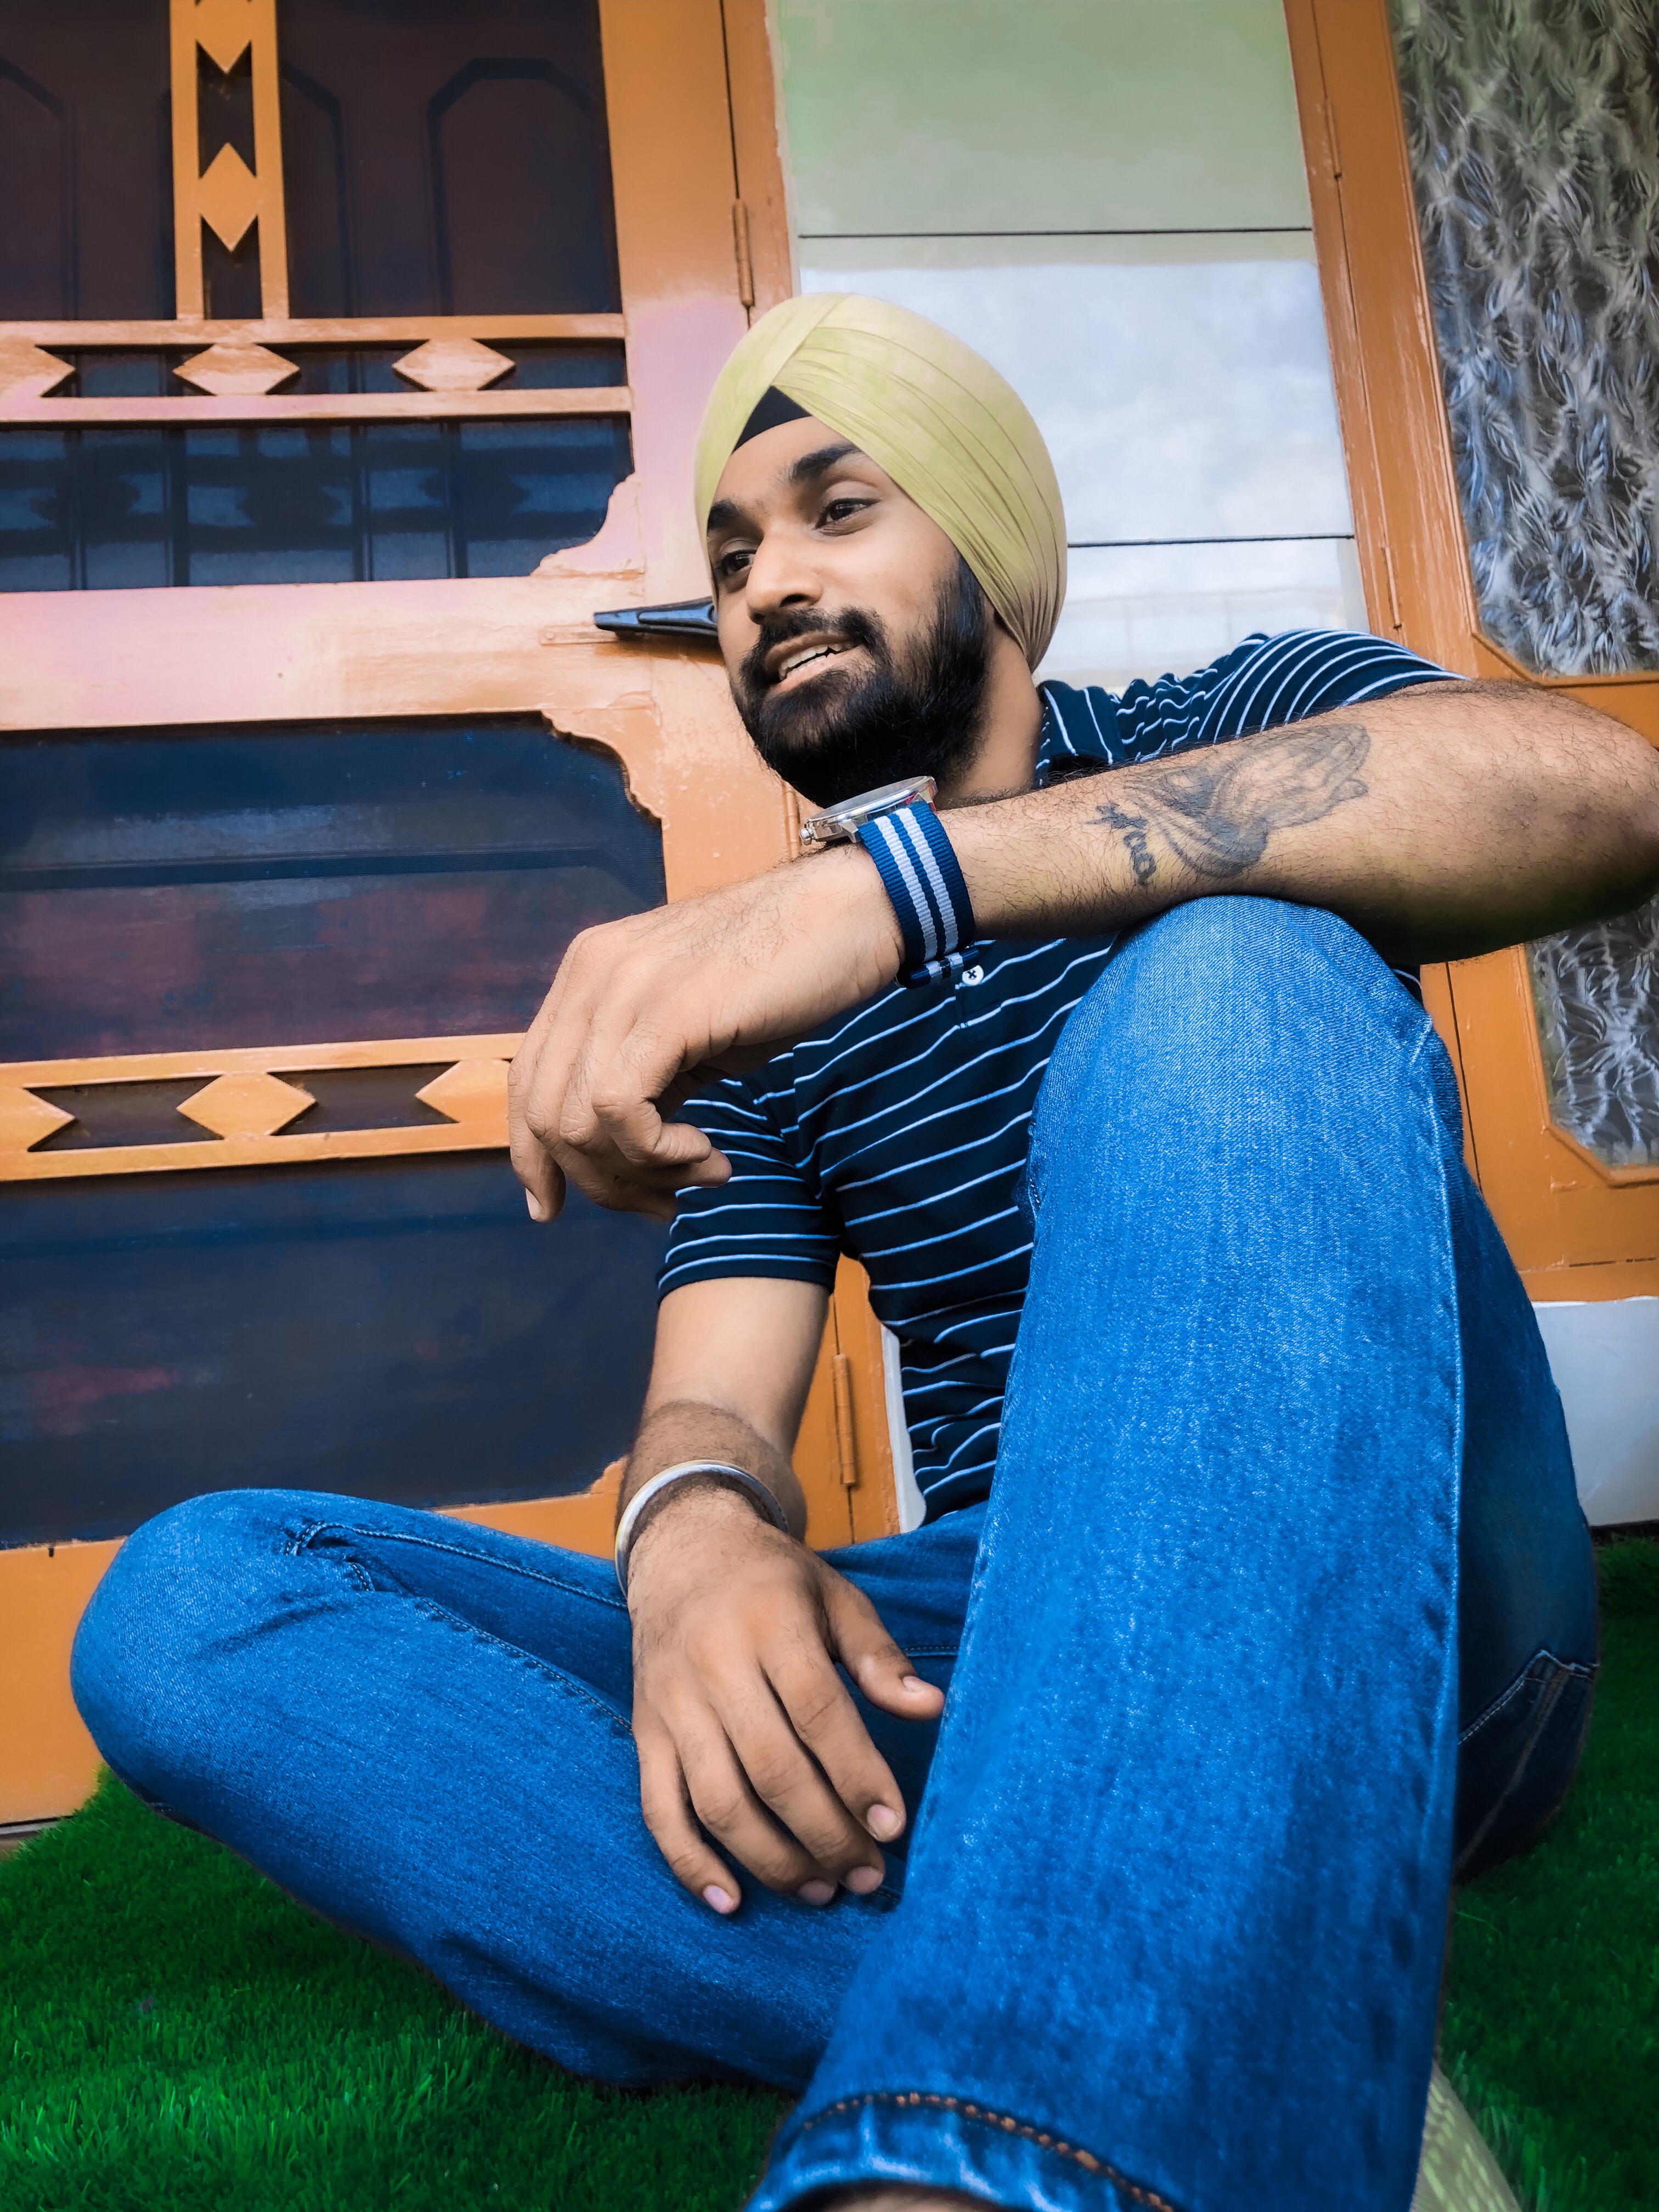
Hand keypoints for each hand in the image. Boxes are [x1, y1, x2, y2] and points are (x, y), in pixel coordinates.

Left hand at [508, 845, 900, 1222]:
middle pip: (544, 1114)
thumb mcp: (691, 1029)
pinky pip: (622, 1110)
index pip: (527, 1081)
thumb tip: (615, 1151)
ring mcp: (625, 986)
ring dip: (640, 1174)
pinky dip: (660, 1155)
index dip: (533, 1157)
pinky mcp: (668, 1010)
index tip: (553, 1208)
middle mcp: (591, 972)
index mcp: (588, 972)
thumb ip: (642, 1073)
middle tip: (661, 1203)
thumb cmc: (784, 975)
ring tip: (701, 1172)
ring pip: (578, 1123)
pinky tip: (709, 1155)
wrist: (851, 913)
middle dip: (598, 1181)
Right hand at [626, 1485, 944, 1911]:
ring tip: (820, 1891)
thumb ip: (879, 1656)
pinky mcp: (644, 1731)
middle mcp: (714, 1664)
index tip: (893, 1826)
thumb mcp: (835, 1597)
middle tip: (868, 1875)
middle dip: (825, 1833)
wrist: (682, 1550)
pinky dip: (690, 1863)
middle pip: (771, 1768)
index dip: (857, 1775)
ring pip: (717, 1799)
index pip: (816, 1711)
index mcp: (770, 1623)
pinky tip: (731, 1900)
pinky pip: (659, 1808)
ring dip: (771, 1859)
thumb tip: (930, 1707)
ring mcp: (672, 1703)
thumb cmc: (773, 1581)